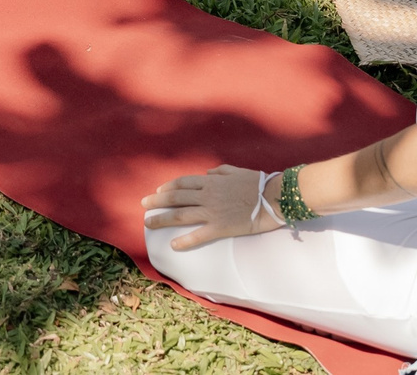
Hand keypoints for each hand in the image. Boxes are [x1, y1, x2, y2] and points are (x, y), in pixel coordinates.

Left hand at [141, 166, 279, 251]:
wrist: (273, 196)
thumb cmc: (258, 182)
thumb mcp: (236, 171)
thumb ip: (220, 171)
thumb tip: (208, 172)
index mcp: (211, 182)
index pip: (182, 183)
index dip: (168, 187)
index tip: (158, 191)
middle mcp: (207, 195)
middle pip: (175, 197)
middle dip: (157, 201)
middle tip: (143, 205)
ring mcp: (212, 211)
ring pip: (180, 214)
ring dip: (162, 219)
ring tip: (148, 223)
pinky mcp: (221, 227)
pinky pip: (199, 235)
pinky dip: (185, 240)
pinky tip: (173, 245)